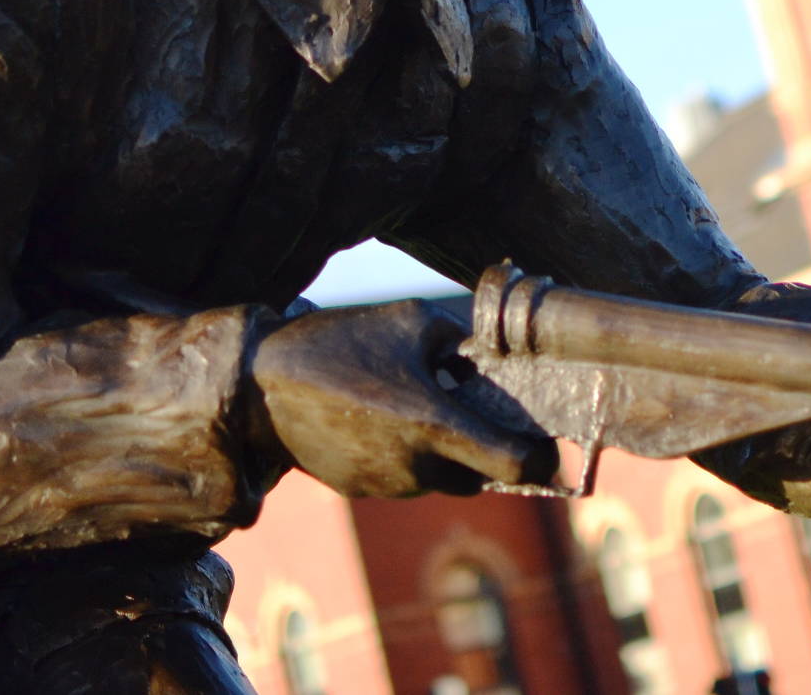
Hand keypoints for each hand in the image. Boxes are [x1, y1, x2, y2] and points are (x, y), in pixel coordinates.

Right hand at [250, 299, 557, 497]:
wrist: (262, 385)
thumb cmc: (342, 343)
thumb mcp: (409, 320)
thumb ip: (457, 340)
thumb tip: (480, 354)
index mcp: (436, 425)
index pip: (515, 464)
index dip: (540, 458)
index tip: (548, 444)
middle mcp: (417, 467)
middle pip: (480, 475)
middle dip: (488, 448)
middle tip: (481, 408)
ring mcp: (388, 485)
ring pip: (441, 476)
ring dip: (445, 449)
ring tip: (423, 400)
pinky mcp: (362, 489)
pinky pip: (404, 476)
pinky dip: (409, 453)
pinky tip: (388, 413)